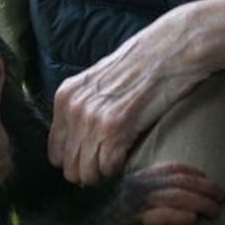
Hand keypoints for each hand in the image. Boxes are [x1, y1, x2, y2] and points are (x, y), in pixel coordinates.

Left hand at [47, 1, 224, 185]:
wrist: (169, 51)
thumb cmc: (140, 67)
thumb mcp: (97, 83)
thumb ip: (82, 108)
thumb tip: (78, 142)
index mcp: (64, 97)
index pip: (55, 152)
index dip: (75, 161)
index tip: (93, 160)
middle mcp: (73, 109)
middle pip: (69, 166)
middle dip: (88, 172)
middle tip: (109, 165)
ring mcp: (92, 119)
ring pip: (86, 173)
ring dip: (103, 173)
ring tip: (119, 161)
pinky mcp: (115, 127)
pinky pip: (108, 167)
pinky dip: (119, 169)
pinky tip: (129, 155)